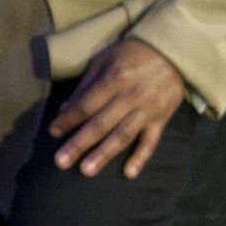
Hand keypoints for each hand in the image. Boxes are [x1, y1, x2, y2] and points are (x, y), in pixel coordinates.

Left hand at [48, 39, 183, 178]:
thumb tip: (65, 110)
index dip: (68, 119)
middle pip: (101, 124)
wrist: (172, 52)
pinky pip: (151, 141)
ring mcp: (147, 110)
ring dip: (104, 154)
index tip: (53, 132)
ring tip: (86, 170)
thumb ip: (85, 85)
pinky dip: (140, 157)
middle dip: (79, 144)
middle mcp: (130, 97)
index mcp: (114, 79)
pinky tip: (128, 174)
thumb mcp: (104, 60)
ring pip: (123, 136)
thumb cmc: (132, 55)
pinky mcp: (161, 119)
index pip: (86, 105)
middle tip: (61, 162)